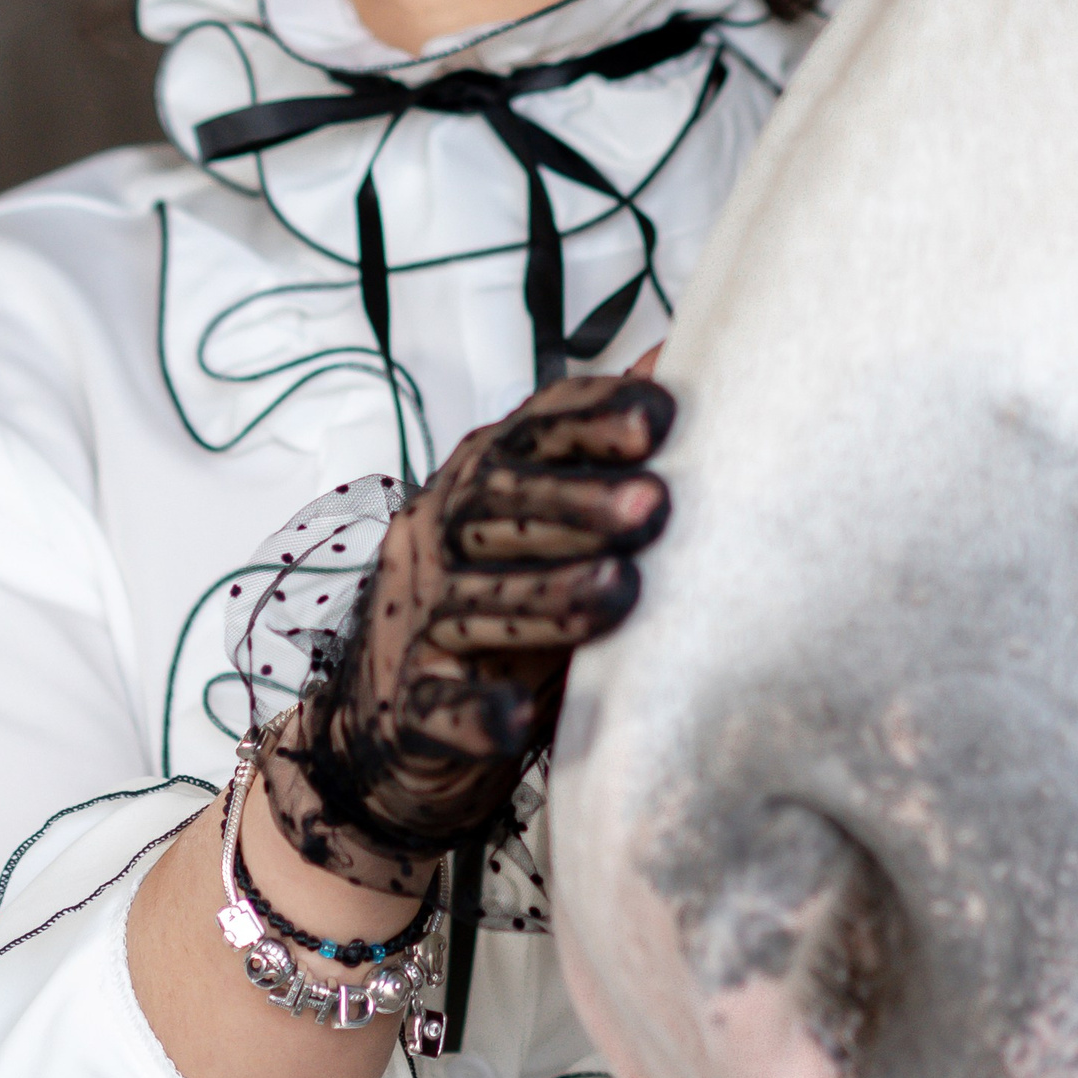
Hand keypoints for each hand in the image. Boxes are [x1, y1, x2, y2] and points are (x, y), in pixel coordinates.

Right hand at [264, 373, 673, 891]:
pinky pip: (439, 709)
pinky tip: (516, 716)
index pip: (533, 432)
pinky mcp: (410, 708)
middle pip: (498, 506)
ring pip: (475, 602)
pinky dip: (476, 711)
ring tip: (621, 593)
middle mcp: (441, 538)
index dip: (592, 419)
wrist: (400, 723)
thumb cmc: (504, 597)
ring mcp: (418, 622)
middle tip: (653, 504)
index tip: (660, 418)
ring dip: (549, 597)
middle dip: (578, 503)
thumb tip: (677, 354)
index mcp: (482, 481)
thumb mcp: (552, 519)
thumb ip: (605, 450)